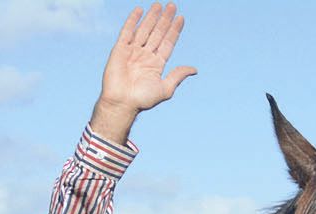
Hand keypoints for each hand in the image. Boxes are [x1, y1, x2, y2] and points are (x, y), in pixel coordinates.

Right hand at [92, 5, 195, 140]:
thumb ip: (178, 76)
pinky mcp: (120, 49)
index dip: (174, 30)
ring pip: (145, 29)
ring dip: (152, 17)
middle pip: (158, 33)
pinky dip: (133, 20)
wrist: (122, 102)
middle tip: (172, 5)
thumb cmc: (143, 99)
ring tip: (159, 5)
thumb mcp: (166, 88)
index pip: (168, 42)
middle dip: (165, 19)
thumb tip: (194, 69)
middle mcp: (145, 55)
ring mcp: (133, 51)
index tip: (181, 18)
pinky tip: (140, 10)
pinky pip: (127, 31)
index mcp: (157, 64)